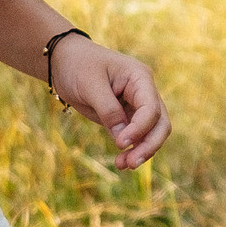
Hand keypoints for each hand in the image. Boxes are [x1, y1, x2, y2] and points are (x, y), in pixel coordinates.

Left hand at [50, 39, 170, 168]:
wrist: (65, 61)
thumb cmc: (78, 65)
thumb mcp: (90, 85)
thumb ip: (107, 110)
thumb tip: (122, 139)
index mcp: (140, 78)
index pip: (151, 108)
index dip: (140, 129)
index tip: (120, 143)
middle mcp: (144, 92)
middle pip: (160, 124)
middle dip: (149, 145)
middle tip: (131, 163)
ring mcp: (137, 105)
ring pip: (152, 133)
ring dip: (141, 151)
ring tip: (121, 165)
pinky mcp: (127, 117)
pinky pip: (137, 137)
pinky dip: (132, 150)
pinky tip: (120, 162)